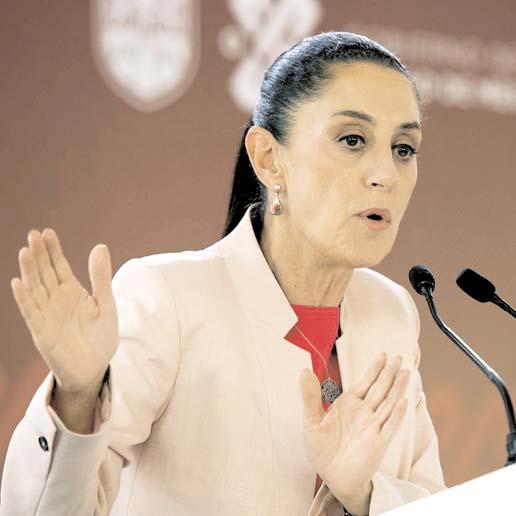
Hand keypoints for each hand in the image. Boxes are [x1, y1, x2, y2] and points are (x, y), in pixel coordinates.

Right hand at [10, 228, 118, 396]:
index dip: (53, 250)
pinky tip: (19, 282)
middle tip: (33, 233)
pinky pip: (32, 312)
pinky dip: (25, 298)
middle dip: (39, 254)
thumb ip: (100, 276)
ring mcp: (47, 315)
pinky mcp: (42, 332)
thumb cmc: (100, 336)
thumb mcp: (105, 302)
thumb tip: (100, 246)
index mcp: (72, 291)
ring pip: (36, 288)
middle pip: (45, 273)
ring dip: (30, 271)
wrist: (95, 367)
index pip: (59, 266)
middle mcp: (56, 300)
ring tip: (26, 251)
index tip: (47, 231)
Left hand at [299, 352, 410, 511]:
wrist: (331, 476)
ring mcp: (373, 427)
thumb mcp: (311, 420)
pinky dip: (396, 415)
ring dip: (397, 389)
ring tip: (405, 373)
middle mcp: (364, 413)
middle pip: (380, 389)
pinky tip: (403, 402)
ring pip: (388, 404)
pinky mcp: (377, 444)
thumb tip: (303, 370)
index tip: (382, 354)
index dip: (374, 369)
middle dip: (389, 374)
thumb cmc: (322, 448)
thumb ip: (310, 396)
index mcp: (349, 404)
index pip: (365, 382)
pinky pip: (389, 427)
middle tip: (399, 357)